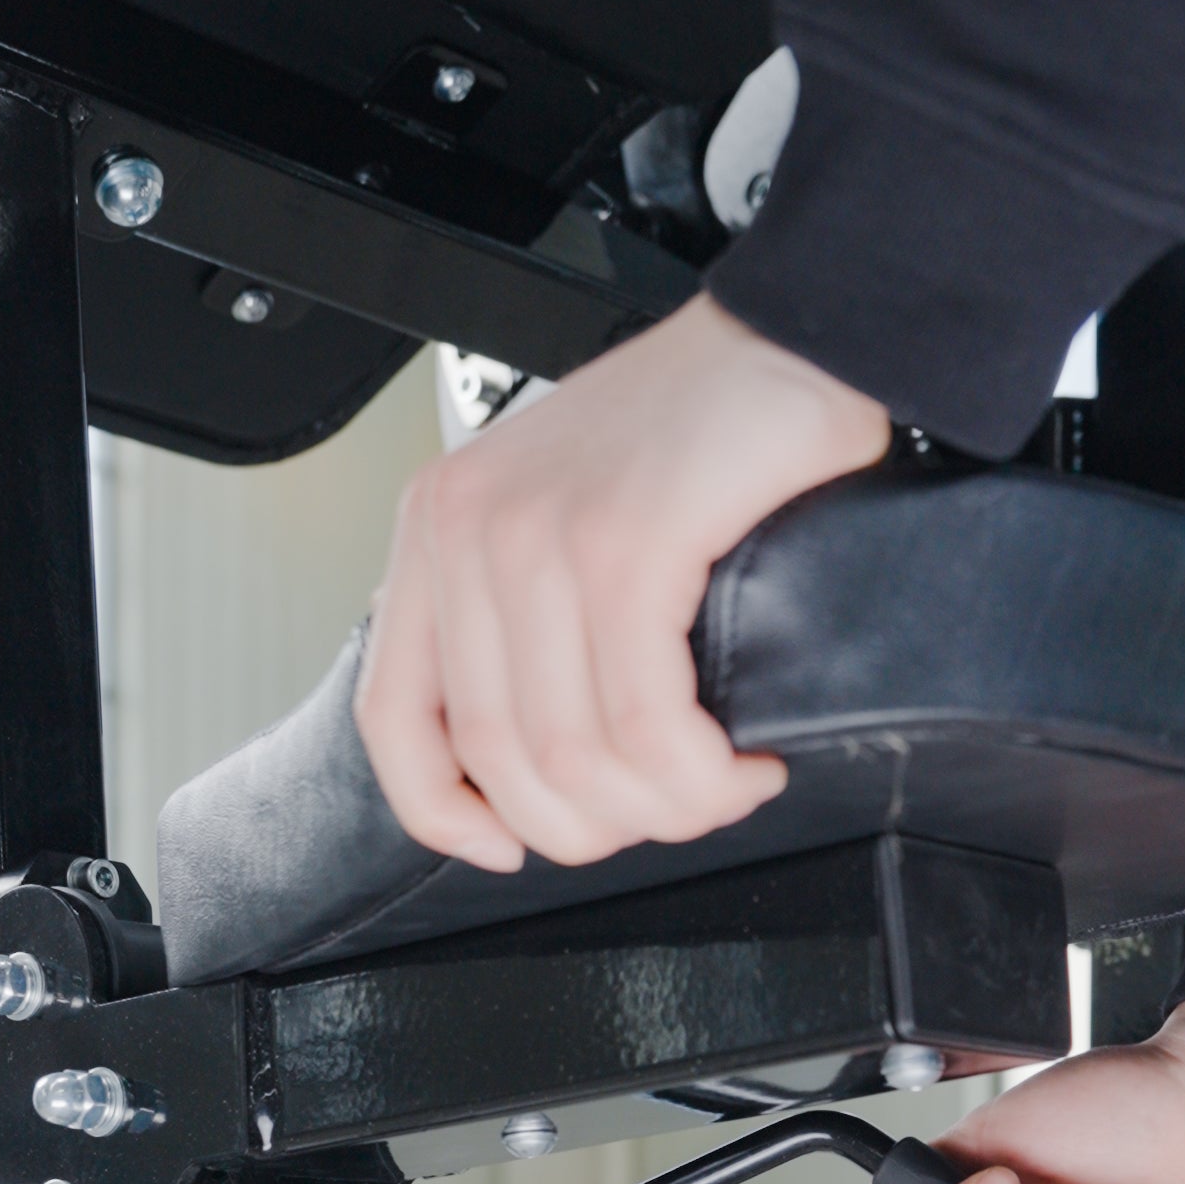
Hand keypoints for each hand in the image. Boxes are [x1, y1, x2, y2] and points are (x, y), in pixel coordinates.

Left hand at [355, 294, 890, 871]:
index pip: (392, 717)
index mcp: (439, 528)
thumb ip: (525, 620)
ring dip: (666, 806)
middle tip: (667, 809)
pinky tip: (743, 763)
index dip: (441, 813)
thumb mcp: (566, 519)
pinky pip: (645, 723)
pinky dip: (702, 773)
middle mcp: (469, 529)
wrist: (792, 336)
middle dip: (596, 824)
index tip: (504, 847)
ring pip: (575, 757)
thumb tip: (540, 764)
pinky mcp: (623, 543)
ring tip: (724, 785)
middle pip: (501, 760)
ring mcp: (539, 535)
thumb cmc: (698, 429)